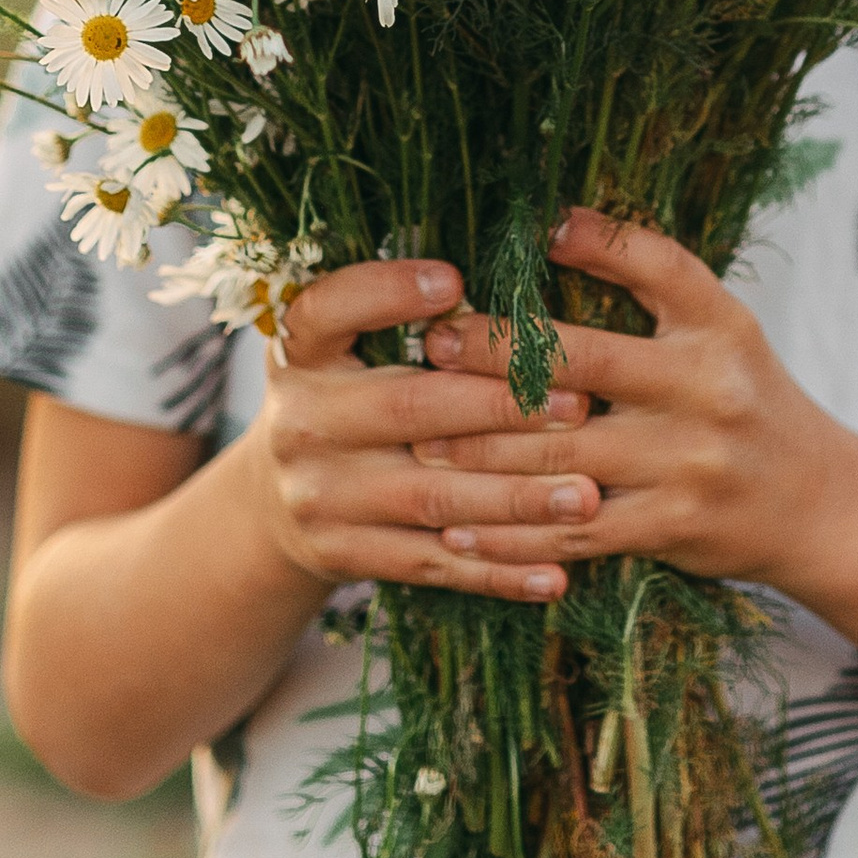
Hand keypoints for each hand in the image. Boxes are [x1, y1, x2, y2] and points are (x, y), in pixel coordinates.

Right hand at [250, 256, 601, 601]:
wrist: (272, 501)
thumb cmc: (342, 397)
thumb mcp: (340, 347)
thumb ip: (393, 319)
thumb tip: (499, 286)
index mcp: (299, 353)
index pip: (328, 311)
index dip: (387, 293)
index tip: (456, 281)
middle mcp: (302, 422)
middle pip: (407, 410)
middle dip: (500, 408)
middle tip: (580, 406)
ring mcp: (320, 496)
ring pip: (432, 498)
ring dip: (517, 500)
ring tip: (586, 496)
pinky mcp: (343, 554)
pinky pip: (431, 566)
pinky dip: (497, 573)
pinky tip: (555, 575)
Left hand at [413, 204, 856, 592]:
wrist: (816, 504)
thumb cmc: (745, 399)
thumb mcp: (721, 329)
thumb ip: (652, 283)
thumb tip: (555, 226)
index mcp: (718, 327)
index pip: (659, 267)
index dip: (598, 243)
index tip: (536, 232)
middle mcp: (705, 390)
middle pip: (581, 364)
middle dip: (494, 356)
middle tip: (431, 347)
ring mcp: (686, 464)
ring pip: (561, 457)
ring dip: (480, 450)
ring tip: (419, 440)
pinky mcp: (670, 528)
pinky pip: (573, 531)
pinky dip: (511, 532)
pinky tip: (459, 528)